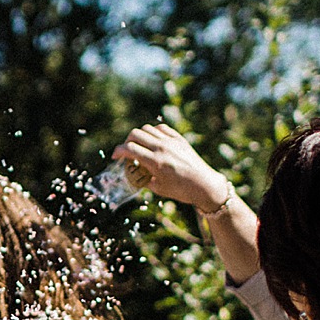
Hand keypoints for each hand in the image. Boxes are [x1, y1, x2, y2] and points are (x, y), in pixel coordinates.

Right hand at [113, 124, 230, 212]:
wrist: (204, 185)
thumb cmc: (181, 190)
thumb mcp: (158, 188)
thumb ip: (144, 179)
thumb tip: (134, 174)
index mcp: (155, 162)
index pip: (129, 149)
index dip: (118, 151)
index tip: (115, 156)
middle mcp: (162, 148)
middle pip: (136, 134)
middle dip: (127, 142)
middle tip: (126, 151)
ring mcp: (171, 142)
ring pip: (147, 129)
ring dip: (139, 136)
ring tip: (140, 145)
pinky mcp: (179, 139)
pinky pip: (161, 129)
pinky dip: (153, 132)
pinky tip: (153, 141)